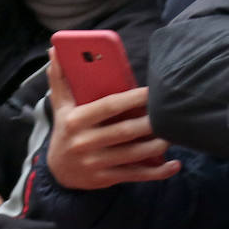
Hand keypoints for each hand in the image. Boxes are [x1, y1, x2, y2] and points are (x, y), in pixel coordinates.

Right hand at [47, 48, 180, 188]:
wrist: (57, 172)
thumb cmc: (66, 131)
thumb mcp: (60, 106)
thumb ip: (60, 79)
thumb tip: (55, 49)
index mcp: (75, 120)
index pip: (108, 106)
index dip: (132, 99)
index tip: (151, 91)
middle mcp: (85, 143)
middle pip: (124, 131)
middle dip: (149, 123)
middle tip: (168, 114)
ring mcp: (96, 163)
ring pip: (133, 155)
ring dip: (156, 146)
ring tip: (173, 135)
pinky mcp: (106, 179)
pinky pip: (135, 175)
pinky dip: (157, 173)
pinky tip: (173, 166)